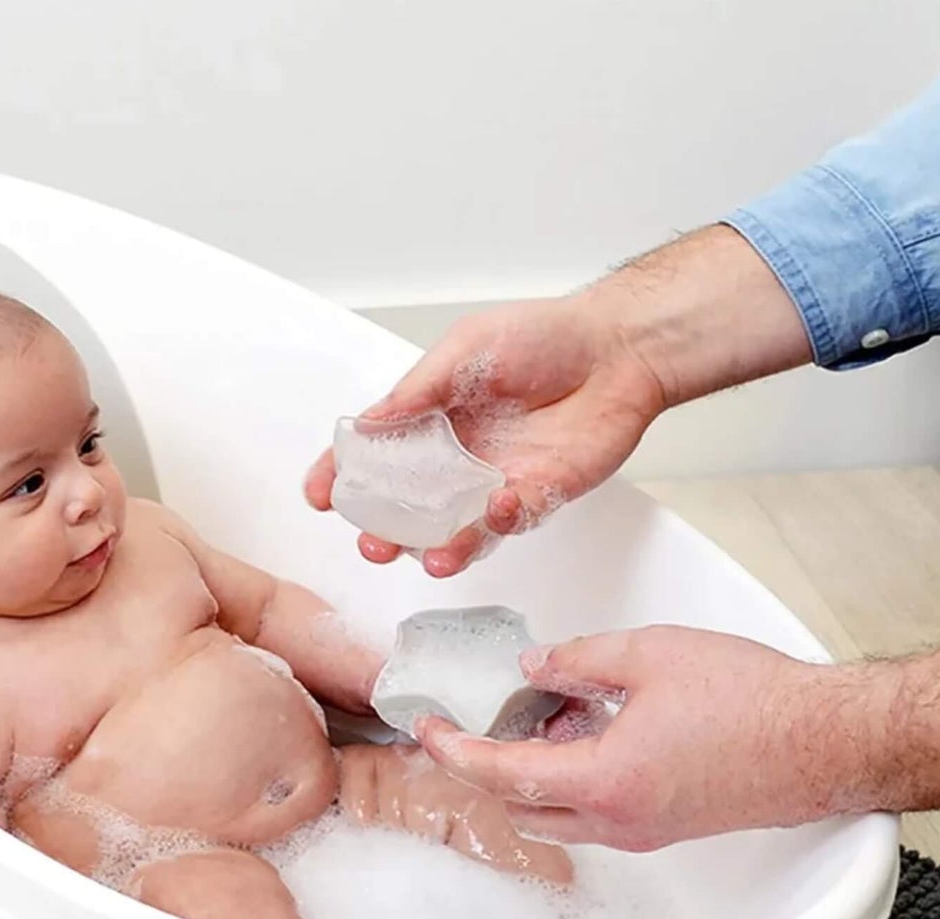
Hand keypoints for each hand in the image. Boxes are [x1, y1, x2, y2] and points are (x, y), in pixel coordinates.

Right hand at [305, 226, 812, 578]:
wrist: (618, 350)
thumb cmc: (545, 337)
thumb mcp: (466, 349)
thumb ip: (418, 392)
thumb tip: (369, 424)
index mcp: (428, 419)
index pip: (372, 455)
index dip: (341, 476)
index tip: (321, 494)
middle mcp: (453, 459)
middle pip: (405, 509)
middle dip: (384, 532)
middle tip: (373, 545)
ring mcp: (490, 484)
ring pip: (453, 531)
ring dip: (438, 550)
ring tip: (430, 559)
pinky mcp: (533, 499)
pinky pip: (507, 524)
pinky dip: (498, 524)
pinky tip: (496, 510)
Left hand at [416, 626, 871, 849]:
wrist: (829, 741)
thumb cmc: (756, 701)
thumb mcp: (650, 654)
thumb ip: (577, 661)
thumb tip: (533, 669)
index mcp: (602, 783)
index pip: (501, 775)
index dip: (455, 751)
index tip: (427, 730)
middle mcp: (616, 821)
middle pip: (518, 808)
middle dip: (482, 770)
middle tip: (465, 728)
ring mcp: (643, 831)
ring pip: (556, 815)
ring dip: (529, 775)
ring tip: (535, 717)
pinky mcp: (666, 826)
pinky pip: (594, 812)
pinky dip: (569, 779)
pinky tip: (584, 731)